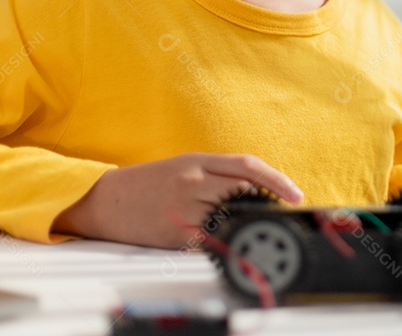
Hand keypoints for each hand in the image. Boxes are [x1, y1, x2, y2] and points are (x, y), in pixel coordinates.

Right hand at [52, 153, 303, 248]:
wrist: (106, 199)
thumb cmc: (150, 183)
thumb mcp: (186, 167)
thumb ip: (219, 174)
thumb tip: (258, 188)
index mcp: (198, 162)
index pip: (248, 166)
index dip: (277, 180)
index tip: (296, 194)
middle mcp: (193, 182)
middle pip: (244, 191)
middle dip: (265, 204)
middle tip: (277, 213)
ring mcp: (185, 208)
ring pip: (231, 216)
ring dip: (246, 222)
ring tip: (250, 225)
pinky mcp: (176, 234)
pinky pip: (210, 239)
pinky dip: (224, 240)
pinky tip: (227, 240)